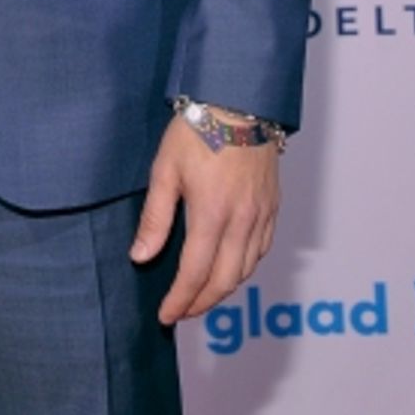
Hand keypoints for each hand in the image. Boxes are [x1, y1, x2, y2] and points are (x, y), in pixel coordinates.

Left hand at [130, 113, 278, 323]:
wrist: (239, 99)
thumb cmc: (198, 128)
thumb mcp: (166, 168)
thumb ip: (155, 217)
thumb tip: (141, 256)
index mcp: (212, 213)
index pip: (195, 274)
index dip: (179, 300)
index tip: (165, 315)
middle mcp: (242, 221)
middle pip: (224, 281)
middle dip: (201, 304)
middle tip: (181, 312)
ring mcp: (262, 215)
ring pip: (246, 270)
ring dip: (223, 290)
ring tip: (201, 295)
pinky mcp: (273, 206)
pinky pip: (262, 250)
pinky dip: (245, 268)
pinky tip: (230, 268)